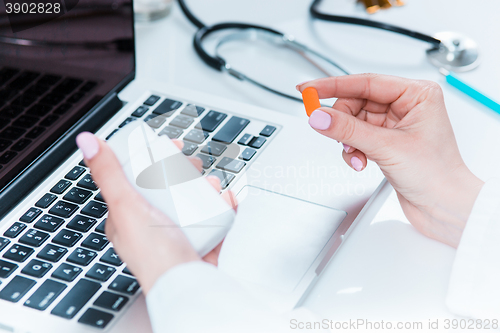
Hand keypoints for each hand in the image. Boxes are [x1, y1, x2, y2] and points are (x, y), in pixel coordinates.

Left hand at [76, 132, 236, 294]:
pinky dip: (222, 204)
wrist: (189, 285)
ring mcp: (178, 231)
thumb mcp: (126, 207)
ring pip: (194, 198)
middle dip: (187, 170)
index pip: (140, 177)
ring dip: (207, 186)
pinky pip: (213, 215)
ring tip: (213, 185)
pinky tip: (225, 200)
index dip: (156, 157)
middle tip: (195, 165)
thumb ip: (108, 174)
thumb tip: (88, 142)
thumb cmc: (153, 255)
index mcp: (129, 216)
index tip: (171, 146)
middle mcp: (152, 223)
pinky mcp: (201, 239)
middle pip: (170, 185)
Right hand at [298, 74, 483, 247]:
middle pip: (357, 102)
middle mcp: (406, 106)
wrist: (445, 208)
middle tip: (328, 130)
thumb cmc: (438, 176)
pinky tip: (360, 162)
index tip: (309, 89)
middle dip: (342, 121)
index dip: (333, 85)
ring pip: (354, 122)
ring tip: (355, 155)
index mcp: (417, 95)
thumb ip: (348, 130)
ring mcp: (395, 125)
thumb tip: (320, 117)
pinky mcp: (387, 142)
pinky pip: (358, 137)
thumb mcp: (387, 148)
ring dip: (348, 140)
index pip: (366, 82)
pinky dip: (354, 150)